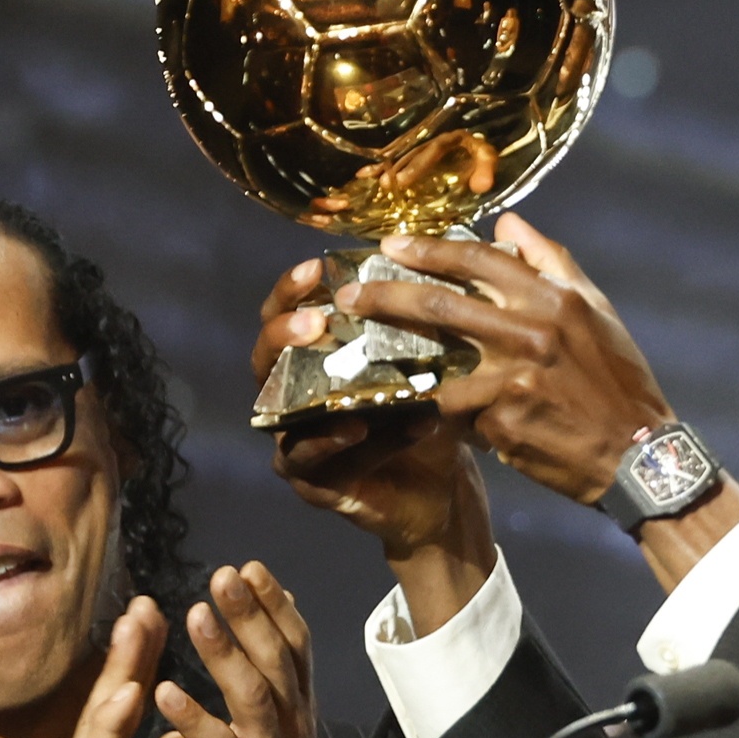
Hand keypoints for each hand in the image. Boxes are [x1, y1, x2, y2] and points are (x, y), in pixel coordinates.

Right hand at [41, 596, 197, 737]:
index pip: (124, 705)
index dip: (140, 662)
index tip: (157, 620)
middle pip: (108, 697)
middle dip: (128, 649)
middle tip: (146, 600)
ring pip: (98, 717)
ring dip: (118, 668)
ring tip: (137, 622)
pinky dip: (111, 724)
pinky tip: (128, 692)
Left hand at [154, 562, 321, 737]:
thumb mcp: (278, 730)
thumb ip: (275, 679)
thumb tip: (276, 617)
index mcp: (298, 710)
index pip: (295, 646)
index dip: (276, 605)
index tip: (251, 568)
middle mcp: (294, 727)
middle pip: (276, 660)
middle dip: (251, 614)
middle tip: (225, 574)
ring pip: (253, 696)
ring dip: (224, 653)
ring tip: (196, 614)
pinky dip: (194, 718)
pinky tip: (166, 691)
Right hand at [254, 261, 497, 631]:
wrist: (446, 490)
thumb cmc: (435, 415)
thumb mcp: (439, 362)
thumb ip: (440, 316)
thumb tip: (475, 247)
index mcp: (317, 356)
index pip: (288, 309)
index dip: (294, 287)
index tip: (320, 267)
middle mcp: (295, 394)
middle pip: (264, 355)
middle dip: (283, 333)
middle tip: (316, 320)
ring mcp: (296, 439)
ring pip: (280, 412)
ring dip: (315, 394)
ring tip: (346, 380)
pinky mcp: (311, 483)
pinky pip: (310, 461)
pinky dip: (338, 443)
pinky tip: (365, 427)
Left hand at [335, 212, 671, 504]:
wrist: (640, 453)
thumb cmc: (618, 380)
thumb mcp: (596, 310)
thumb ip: (551, 261)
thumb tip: (508, 221)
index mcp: (554, 298)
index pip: (480, 258)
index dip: (429, 250)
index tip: (391, 245)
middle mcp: (531, 331)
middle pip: (441, 303)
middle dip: (386, 295)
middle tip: (350, 296)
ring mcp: (513, 378)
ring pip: (436, 361)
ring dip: (393, 357)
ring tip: (360, 355)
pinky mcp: (501, 422)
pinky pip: (451, 410)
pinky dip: (428, 406)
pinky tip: (401, 405)